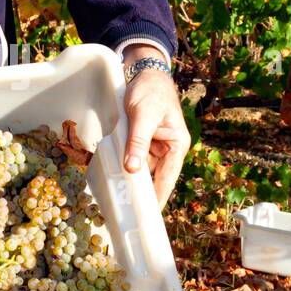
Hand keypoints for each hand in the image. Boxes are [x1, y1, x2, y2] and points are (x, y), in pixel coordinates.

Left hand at [122, 53, 189, 209]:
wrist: (144, 71)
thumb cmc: (150, 91)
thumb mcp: (143, 115)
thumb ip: (137, 142)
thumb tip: (132, 169)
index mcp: (177, 145)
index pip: (166, 179)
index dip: (157, 198)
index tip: (148, 219)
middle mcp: (168, 149)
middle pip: (154, 177)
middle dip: (140, 192)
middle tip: (127, 213)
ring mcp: (154, 146)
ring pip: (141, 169)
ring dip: (130, 179)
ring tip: (118, 199)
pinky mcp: (142, 141)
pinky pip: (133, 157)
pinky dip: (124, 165)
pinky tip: (113, 176)